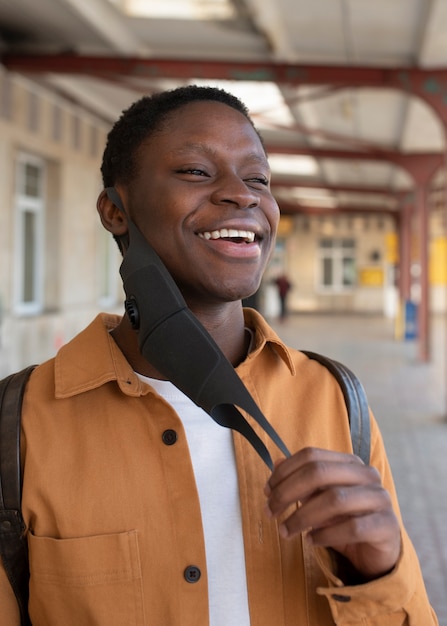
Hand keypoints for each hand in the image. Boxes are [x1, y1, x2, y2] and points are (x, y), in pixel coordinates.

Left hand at [264, 447, 400, 580]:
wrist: (378, 551)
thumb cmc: (344, 520)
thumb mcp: (319, 499)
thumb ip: (301, 481)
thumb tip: (276, 463)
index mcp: (349, 462)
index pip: (311, 455)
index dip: (284, 472)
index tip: (267, 492)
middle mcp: (366, 474)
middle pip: (319, 473)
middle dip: (288, 492)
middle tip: (270, 512)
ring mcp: (380, 498)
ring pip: (334, 499)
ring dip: (302, 516)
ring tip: (285, 531)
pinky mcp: (388, 525)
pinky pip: (353, 528)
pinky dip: (326, 535)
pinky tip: (311, 541)